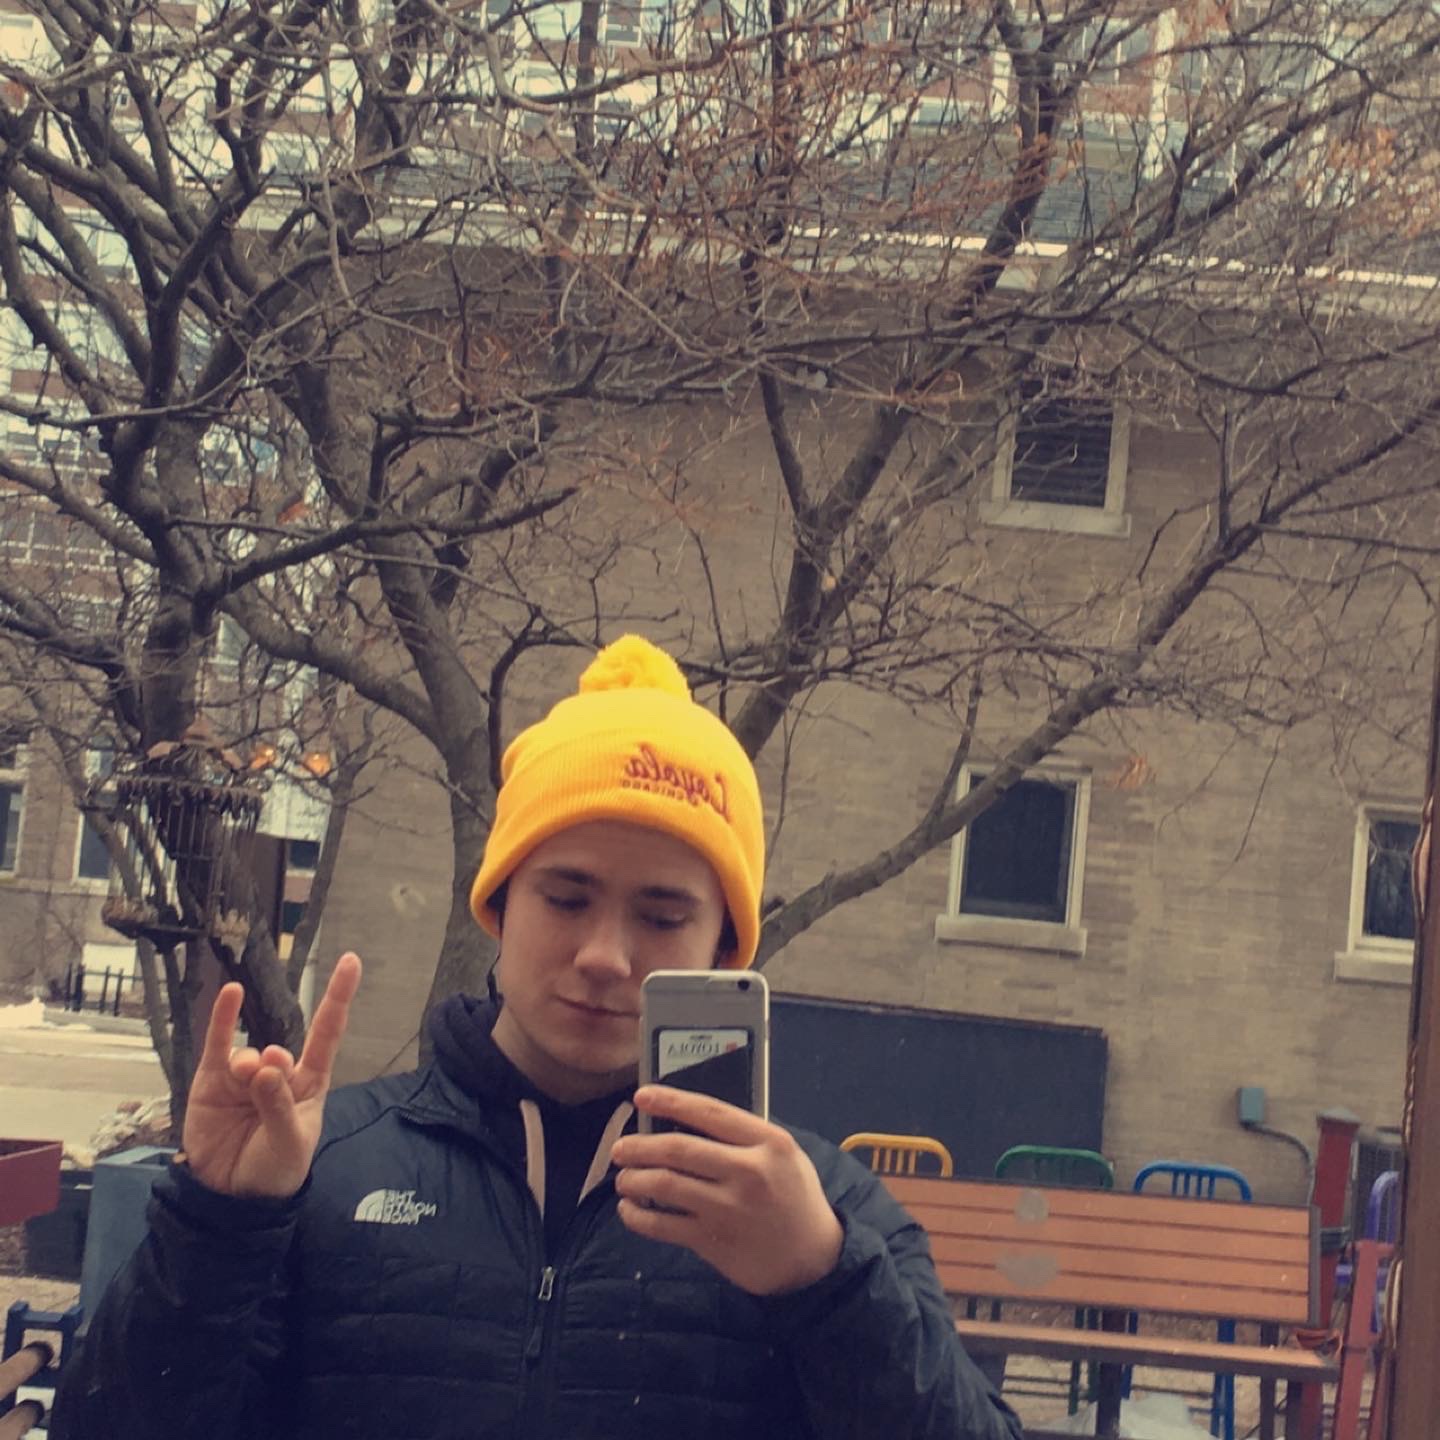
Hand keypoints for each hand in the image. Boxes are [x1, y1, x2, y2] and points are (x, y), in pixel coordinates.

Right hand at [181, 953, 361, 1198]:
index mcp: (309, 1084)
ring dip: (247, 1064)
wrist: (231, 1196)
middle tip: (262, 1083)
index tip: (351, 961)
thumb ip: (278, 1106)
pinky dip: (223, 1017)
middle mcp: (279, 1074)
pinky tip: (229, 993)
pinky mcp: (213, 1082)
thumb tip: (264, 1067)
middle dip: (273, 1065)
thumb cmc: (275, 1169)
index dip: (338, 998)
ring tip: (243, 1081)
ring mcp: (244, 1076)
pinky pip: (219, 1043)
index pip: (327, 1033)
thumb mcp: (288, 1142)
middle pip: (279, 1053)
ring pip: (248, 1054)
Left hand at [611, 1086, 843, 1295]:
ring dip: (634, 1179)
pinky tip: (630, 1209)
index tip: (642, 1096)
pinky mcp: (714, 1242)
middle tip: (620, 1148)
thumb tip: (683, 1120)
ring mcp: (729, 1208)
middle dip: (640, 1146)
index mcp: (768, 1142)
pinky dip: (638, 1216)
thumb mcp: (783, 1154)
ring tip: (623, 1178)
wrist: (814, 1258)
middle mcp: (748, 1171)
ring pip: (665, 1185)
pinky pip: (664, 1225)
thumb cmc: (794, 1196)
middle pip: (679, 1149)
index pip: (709, 1112)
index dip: (671, 1101)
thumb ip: (743, 1136)